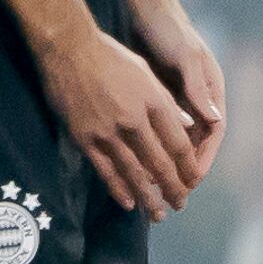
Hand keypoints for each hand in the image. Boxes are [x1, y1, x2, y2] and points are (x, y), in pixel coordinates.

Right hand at [46, 25, 204, 217]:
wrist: (69, 49)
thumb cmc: (111, 56)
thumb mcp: (147, 72)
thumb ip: (168, 102)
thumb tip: (190, 127)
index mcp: (154, 101)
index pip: (179, 143)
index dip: (188, 166)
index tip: (194, 181)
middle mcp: (134, 119)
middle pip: (160, 163)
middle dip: (173, 188)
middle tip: (180, 205)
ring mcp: (108, 131)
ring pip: (134, 172)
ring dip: (148, 197)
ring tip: (158, 214)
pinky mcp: (85, 137)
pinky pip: (105, 169)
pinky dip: (118, 188)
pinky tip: (128, 202)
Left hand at [139, 14, 226, 188]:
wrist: (146, 6)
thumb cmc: (169, 28)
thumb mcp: (185, 58)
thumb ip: (197, 89)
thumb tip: (213, 122)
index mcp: (211, 90)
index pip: (213, 134)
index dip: (204, 158)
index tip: (192, 181)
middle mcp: (197, 97)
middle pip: (195, 140)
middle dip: (185, 168)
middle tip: (174, 193)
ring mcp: (178, 96)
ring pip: (176, 137)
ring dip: (167, 160)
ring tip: (154, 184)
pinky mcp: (158, 94)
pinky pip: (158, 127)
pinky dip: (151, 143)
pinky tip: (137, 158)